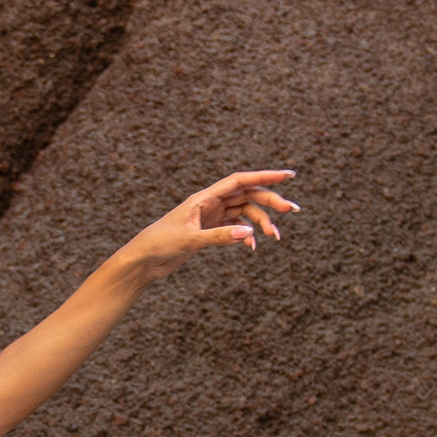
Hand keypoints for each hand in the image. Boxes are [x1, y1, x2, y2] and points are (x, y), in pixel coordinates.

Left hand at [124, 169, 298, 278]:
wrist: (144, 260)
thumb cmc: (161, 244)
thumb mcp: (190, 240)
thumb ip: (219, 237)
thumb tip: (248, 235)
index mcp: (205, 197)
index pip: (241, 181)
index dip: (265, 176)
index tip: (288, 176)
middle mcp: (210, 204)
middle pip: (248, 195)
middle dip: (271, 201)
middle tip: (292, 210)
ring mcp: (211, 217)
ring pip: (245, 213)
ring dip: (262, 222)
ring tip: (275, 237)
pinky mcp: (210, 231)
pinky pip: (236, 228)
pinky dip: (247, 236)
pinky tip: (253, 248)